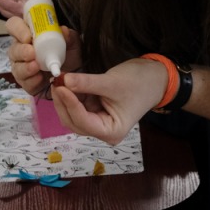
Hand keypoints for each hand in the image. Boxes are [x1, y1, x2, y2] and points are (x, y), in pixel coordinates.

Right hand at [5, 15, 82, 95]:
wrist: (75, 79)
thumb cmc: (69, 56)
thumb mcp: (73, 44)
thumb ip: (69, 36)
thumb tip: (63, 29)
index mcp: (29, 35)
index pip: (14, 25)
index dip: (17, 29)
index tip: (28, 37)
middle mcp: (21, 50)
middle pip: (13, 48)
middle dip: (21, 51)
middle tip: (32, 53)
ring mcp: (21, 67)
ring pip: (15, 67)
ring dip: (25, 67)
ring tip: (36, 67)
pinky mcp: (26, 83)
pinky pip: (23, 82)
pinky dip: (31, 80)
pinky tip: (39, 78)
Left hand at [49, 58, 167, 144]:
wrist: (154, 78)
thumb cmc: (140, 83)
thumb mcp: (112, 82)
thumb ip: (87, 83)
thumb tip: (64, 80)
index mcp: (111, 131)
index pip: (84, 121)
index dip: (70, 104)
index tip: (61, 86)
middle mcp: (103, 131)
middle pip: (74, 121)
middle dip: (63, 103)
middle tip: (56, 81)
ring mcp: (98, 122)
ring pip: (72, 115)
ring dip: (64, 99)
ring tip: (60, 80)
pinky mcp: (95, 112)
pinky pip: (77, 106)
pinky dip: (71, 95)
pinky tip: (67, 82)